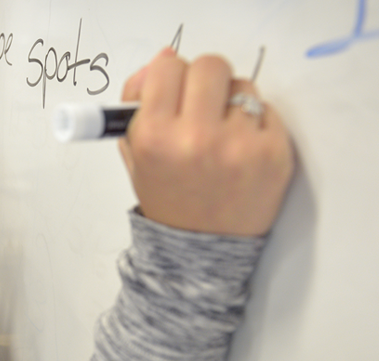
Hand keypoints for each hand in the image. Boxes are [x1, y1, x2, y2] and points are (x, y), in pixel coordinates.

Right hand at [118, 48, 294, 236]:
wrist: (199, 252)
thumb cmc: (167, 200)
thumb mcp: (136, 155)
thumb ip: (137, 104)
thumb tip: (162, 59)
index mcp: (154, 137)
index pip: (167, 67)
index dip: (169, 75)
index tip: (172, 90)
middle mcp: (195, 139)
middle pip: (210, 66)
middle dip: (204, 80)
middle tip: (202, 102)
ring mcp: (239, 146)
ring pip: (243, 86)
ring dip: (232, 101)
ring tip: (222, 132)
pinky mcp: (274, 154)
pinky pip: (267, 111)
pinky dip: (254, 123)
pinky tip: (241, 148)